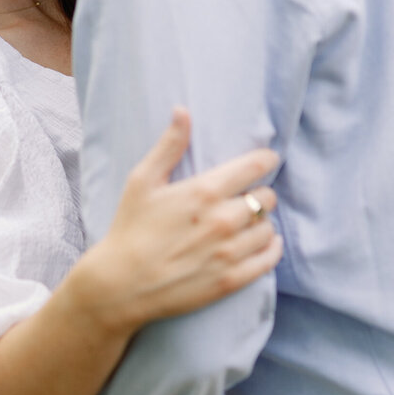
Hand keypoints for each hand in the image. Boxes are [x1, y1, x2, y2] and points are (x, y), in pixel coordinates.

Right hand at [76, 108, 281, 336]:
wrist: (122, 284)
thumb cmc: (130, 228)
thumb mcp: (142, 180)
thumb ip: (168, 145)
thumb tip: (182, 110)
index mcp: (203, 192)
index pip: (254, 167)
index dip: (264, 160)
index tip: (265, 160)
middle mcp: (222, 220)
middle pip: (266, 198)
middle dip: (259, 193)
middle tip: (246, 196)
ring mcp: (229, 253)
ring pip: (268, 228)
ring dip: (262, 222)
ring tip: (247, 222)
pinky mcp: (231, 280)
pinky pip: (269, 259)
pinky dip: (271, 248)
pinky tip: (264, 243)